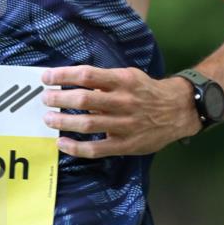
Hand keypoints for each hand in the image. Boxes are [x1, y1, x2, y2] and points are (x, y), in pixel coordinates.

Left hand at [40, 65, 200, 157]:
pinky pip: (96, 149)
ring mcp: (124, 125)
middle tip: (45, 98)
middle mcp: (123, 101)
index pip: (87, 75)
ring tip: (48, 118)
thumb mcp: (130, 77)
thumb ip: (105, 81)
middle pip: (84, 99)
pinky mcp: (125, 145)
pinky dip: (75, 148)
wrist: (178, 111)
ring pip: (87, 124)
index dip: (63, 75)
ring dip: (62, 121)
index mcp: (122, 81)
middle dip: (59, 98)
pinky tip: (61, 143)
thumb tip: (74, 82)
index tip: (46, 77)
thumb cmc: (147, 91)